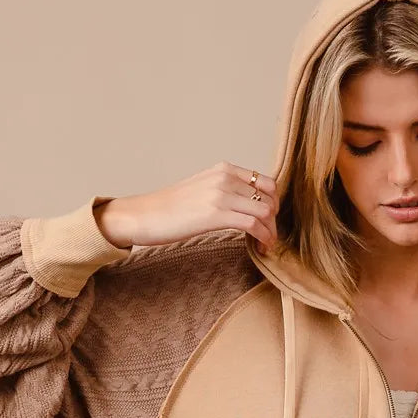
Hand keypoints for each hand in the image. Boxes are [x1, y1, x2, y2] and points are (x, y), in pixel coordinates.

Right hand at [95, 162, 278, 251]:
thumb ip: (224, 191)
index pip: (266, 182)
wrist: (143, 215)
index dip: (274, 203)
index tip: (269, 221)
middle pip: (269, 198)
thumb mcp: (201, 189)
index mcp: (224, 169)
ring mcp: (221, 195)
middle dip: (274, 221)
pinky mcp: (216, 214)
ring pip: (265, 211)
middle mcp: (225, 178)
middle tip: (269, 238)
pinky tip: (261, 248)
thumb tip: (246, 206)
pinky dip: (263, 238)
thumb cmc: (169, 209)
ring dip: (271, 232)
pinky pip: (254, 224)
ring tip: (265, 246)